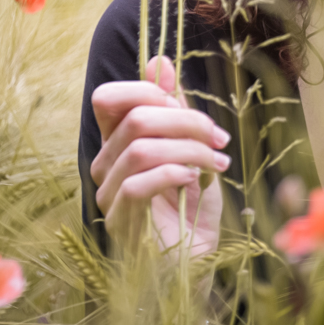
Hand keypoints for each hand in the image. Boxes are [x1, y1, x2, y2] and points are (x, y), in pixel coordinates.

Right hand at [89, 55, 226, 257]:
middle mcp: (104, 165)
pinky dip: (173, 173)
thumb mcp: (191, 148)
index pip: (108, 98)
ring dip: (188, 149)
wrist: (198, 263)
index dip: (147, 90)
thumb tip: (160, 61)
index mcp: (116, 142)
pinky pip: (137, 183)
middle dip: (186, 120)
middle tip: (219, 138)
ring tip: (216, 162)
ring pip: (140, 149)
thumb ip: (174, 108)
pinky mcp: (120, 221)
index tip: (189, 107)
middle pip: (134, 119)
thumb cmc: (192, 207)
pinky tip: (196, 180)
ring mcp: (108, 195)